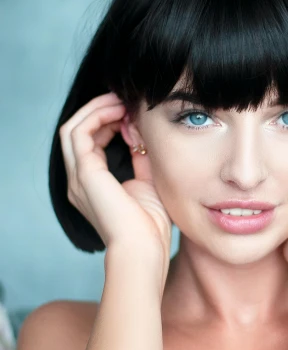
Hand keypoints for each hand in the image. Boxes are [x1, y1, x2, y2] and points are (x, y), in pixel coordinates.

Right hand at [59, 92, 172, 275]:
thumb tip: (143, 133)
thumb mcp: (149, 183)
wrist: (144, 249)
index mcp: (93, 187)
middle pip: (78, 133)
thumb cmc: (151, 227)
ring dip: (96, 110)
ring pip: (73, 128)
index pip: (91, 145)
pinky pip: (79, 132)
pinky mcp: (84, 173)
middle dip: (100, 112)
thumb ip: (143, 159)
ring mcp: (78, 178)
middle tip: (124, 100)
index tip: (132, 114)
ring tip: (121, 101)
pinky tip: (119, 112)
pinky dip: (97, 116)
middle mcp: (80, 182)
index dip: (109, 124)